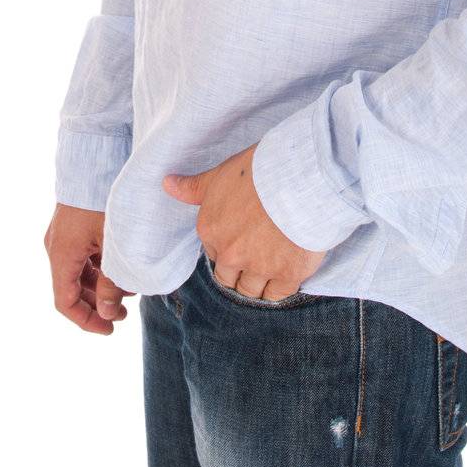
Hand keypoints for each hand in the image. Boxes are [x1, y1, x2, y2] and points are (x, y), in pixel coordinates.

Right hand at [44, 203, 135, 333]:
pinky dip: (98, 267)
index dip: (86, 320)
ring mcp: (63, 234)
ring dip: (99, 285)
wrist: (97, 156)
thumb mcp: (113, 243)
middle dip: (96, 304)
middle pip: (71, 289)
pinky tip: (120, 266)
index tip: (110, 328)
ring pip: (78, 272)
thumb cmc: (105, 199)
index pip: (65, 302)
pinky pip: (82, 255)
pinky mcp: (72, 224)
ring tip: (127, 288)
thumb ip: (111, 280)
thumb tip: (107, 312)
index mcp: (62, 254)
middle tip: (123, 312)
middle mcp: (57, 246)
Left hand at [162, 142, 326, 299]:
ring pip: (251, 291)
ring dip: (259, 282)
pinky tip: (287, 270)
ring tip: (272, 264)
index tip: (243, 237)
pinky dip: (281, 287)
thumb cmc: (259, 171)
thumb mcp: (220, 175)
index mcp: (210, 231)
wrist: (299, 179)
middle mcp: (230, 255)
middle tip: (258, 254)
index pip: (215, 254)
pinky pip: (277, 294)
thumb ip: (194, 188)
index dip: (229, 247)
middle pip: (229, 279)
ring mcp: (258, 269)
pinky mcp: (287, 276)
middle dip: (240, 271)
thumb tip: (167, 183)